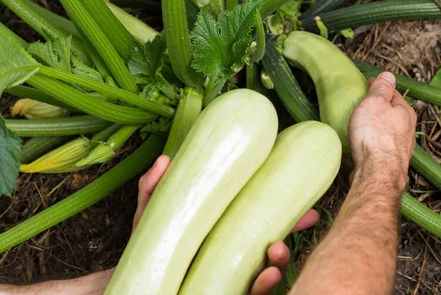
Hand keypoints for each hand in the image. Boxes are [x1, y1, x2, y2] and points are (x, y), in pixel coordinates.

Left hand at [0, 157, 317, 294]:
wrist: (130, 286)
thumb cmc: (147, 250)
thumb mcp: (149, 217)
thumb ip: (154, 191)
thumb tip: (165, 160)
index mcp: (220, 235)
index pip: (259, 222)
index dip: (287, 214)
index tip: (307, 204)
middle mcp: (229, 257)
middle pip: (271, 245)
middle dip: (294, 232)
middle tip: (309, 218)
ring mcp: (227, 280)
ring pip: (266, 273)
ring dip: (281, 261)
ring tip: (277, 251)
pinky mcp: (220, 292)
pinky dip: (262, 288)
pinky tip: (267, 276)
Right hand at [348, 72, 416, 191]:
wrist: (376, 173)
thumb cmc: (375, 135)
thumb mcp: (375, 102)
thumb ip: (381, 88)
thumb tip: (388, 75)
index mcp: (405, 112)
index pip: (393, 93)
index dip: (378, 87)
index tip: (365, 85)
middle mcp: (407, 131)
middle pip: (392, 114)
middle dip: (379, 109)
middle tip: (361, 105)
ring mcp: (400, 149)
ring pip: (386, 133)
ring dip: (375, 128)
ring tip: (359, 127)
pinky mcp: (390, 164)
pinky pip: (379, 149)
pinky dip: (371, 145)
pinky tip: (360, 147)